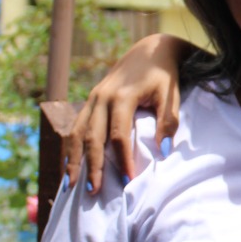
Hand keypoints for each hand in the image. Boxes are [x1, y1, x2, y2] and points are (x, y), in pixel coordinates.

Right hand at [65, 34, 185, 189]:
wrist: (149, 50)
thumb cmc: (164, 75)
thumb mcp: (171, 94)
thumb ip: (169, 122)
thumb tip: (162, 151)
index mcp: (122, 96)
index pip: (118, 135)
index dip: (122, 159)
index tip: (127, 181)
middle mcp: (102, 97)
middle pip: (92, 137)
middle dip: (92, 166)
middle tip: (92, 192)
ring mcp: (92, 99)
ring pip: (76, 132)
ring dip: (73, 160)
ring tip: (70, 186)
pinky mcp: (90, 102)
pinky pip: (75, 127)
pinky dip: (70, 148)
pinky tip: (69, 167)